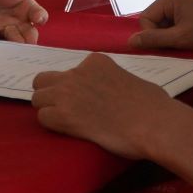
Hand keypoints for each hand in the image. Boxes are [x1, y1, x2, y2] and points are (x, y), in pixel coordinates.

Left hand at [0, 0, 48, 42]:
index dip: (40, 17)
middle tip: (25, 36)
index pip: (40, 15)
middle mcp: (21, 24)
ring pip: (15, 41)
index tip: (37, 18)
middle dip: (29, 38)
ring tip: (7, 31)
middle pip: (31, 35)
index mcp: (29, 10)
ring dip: (13, 40)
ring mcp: (7, 32)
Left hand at [32, 52, 177, 157]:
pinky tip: (69, 131)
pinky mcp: (64, 115)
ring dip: (49, 110)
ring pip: (38, 99)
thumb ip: (109, 80)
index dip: (72, 88)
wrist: (154, 123)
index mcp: (95, 61)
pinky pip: (43, 118)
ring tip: (68, 123)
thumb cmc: (152, 105)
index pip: (68, 71)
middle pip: (43, 80)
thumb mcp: (127, 78)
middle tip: (66, 110)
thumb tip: (107, 91)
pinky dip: (52, 125)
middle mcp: (77, 73)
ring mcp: (68, 92)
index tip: (83, 100)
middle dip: (50, 94)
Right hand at [128, 0, 192, 49]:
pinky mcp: (188, 9)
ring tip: (185, 40)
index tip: (168, 43)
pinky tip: (189, 37)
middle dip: (161, 34)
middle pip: (153, 19)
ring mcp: (181, 1)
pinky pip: (172, 22)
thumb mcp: (179, 37)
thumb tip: (130, 41)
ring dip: (169, 35)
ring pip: (162, 23)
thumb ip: (154, 39)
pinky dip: (176, 33)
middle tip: (178, 42)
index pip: (145, 18)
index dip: (152, 34)